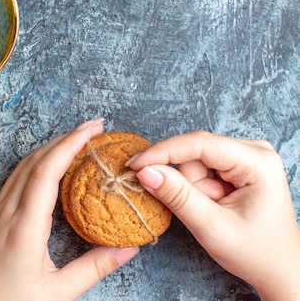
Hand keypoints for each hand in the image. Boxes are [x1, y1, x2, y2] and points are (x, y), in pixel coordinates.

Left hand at [0, 119, 139, 300]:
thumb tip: (129, 249)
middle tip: (95, 127)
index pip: (47, 171)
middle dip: (65, 138)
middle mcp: (6, 211)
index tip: (93, 128)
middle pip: (34, 160)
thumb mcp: (57, 292)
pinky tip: (49, 167)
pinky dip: (36, 163)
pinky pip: (14, 179)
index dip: (70, 144)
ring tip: (77, 140)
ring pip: (22, 166)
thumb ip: (94, 268)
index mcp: (23, 227)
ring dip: (50, 147)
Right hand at [126, 131, 299, 300]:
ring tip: (213, 211)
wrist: (277, 268)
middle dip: (188, 183)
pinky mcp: (237, 164)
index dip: (162, 152)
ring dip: (193, 188)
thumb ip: (178, 196)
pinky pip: (200, 168)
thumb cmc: (255, 252)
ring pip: (194, 161)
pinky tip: (213, 204)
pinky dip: (198, 188)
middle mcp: (254, 150)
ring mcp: (246, 156)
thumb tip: (145, 171)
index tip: (134, 165)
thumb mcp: (212, 227)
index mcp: (257, 161)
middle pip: (195, 153)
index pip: (199, 143)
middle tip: (203, 211)